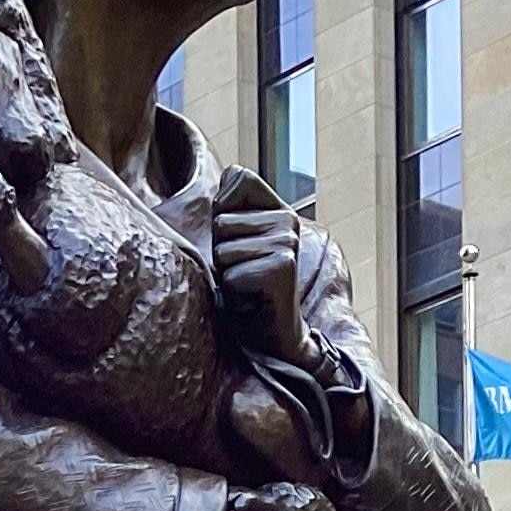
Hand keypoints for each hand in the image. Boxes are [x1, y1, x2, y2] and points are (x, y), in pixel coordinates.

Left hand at [212, 166, 309, 367]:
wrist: (273, 334)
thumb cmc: (247, 286)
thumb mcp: (234, 240)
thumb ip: (228, 206)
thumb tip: (228, 177)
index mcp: (278, 208)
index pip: (238, 177)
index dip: (222, 212)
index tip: (239, 241)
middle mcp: (288, 220)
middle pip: (221, 221)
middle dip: (221, 252)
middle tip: (243, 271)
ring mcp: (287, 243)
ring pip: (223, 250)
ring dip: (227, 274)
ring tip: (247, 285)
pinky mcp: (282, 268)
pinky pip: (232, 275)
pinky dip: (235, 293)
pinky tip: (253, 298)